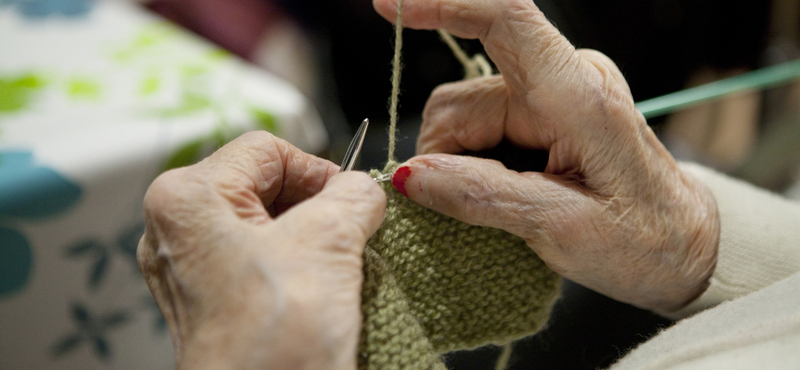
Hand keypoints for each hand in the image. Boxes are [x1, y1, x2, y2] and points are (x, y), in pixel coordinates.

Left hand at [137, 132, 385, 369]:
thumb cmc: (274, 337)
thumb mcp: (330, 240)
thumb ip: (353, 194)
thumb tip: (363, 188)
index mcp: (186, 198)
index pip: (267, 149)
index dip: (318, 168)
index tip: (350, 198)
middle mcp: (176, 229)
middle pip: (263, 184)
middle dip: (315, 206)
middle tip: (350, 233)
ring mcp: (191, 268)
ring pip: (266, 223)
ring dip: (311, 236)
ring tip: (337, 265)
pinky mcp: (211, 299)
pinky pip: (260, 259)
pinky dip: (297, 264)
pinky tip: (319, 287)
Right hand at [373, 0, 719, 311]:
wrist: (684, 247)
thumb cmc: (644, 239)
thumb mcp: (561, 229)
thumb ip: (482, 197)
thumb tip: (412, 175)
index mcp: (578, 97)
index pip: (506, 19)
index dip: (442, 4)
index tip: (388, 6)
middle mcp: (565, 81)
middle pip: (461, 100)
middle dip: (445, 155)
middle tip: (463, 209)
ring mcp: (554, 95)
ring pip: (464, 119)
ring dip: (460, 165)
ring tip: (499, 207)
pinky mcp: (545, 113)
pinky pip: (482, 129)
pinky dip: (474, 164)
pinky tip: (502, 194)